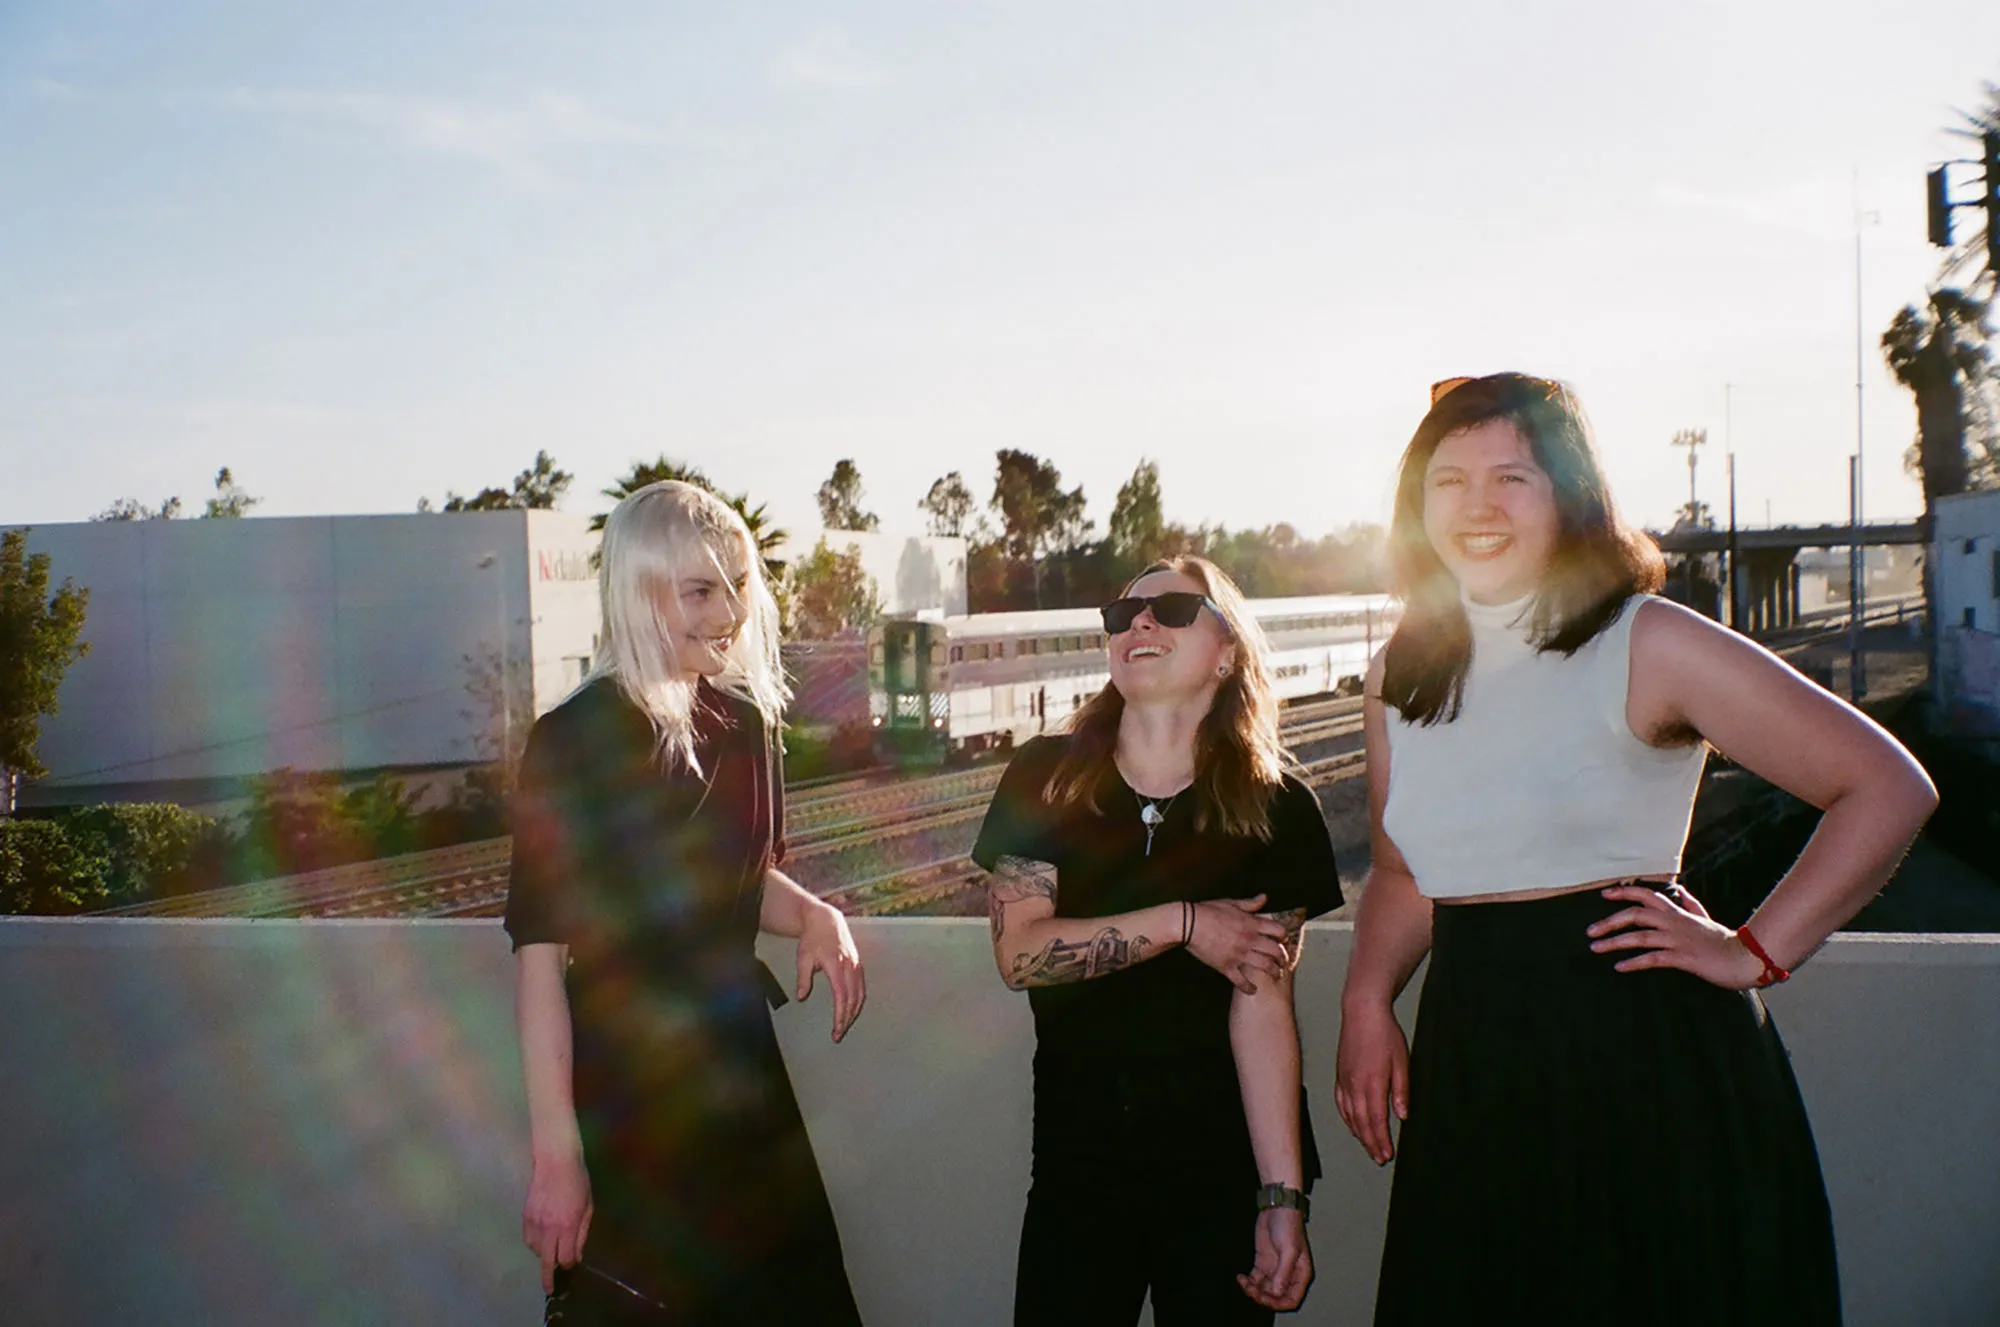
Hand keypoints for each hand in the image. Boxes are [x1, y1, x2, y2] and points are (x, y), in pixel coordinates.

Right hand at [523, 1150, 591, 1293]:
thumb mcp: (588, 1206)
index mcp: (568, 1225)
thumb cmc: (578, 1181)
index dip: (569, 1264)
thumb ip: (582, 1232)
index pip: (565, 1258)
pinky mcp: (525, 1216)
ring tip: (551, 1250)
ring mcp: (535, 1222)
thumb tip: (577, 1254)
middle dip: (548, 1277)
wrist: (555, 1161)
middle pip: (547, 1261)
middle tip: (549, 1288)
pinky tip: (541, 1239)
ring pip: (536, 1250)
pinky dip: (534, 1243)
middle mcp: (550, 1227)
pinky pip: (527, 1239)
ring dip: (544, 1254)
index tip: (571, 1264)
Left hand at [797, 900, 866, 1040]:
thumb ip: (803, 978)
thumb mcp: (803, 958)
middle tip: (838, 1034)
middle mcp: (850, 966)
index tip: (836, 1029)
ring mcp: (856, 964)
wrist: (826, 920)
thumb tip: (801, 996)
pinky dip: (858, 1001)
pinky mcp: (858, 964)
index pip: (842, 996)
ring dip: (854, 1012)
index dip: (840, 1015)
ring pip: (860, 994)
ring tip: (845, 1025)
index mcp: (836, 965)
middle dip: (847, 1019)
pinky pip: (862, 987)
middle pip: (853, 999)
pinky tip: (852, 1010)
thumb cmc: (812, 939)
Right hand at [1186, 894, 1290, 993]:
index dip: (1284, 936)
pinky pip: (1241, 981)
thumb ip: (1250, 904)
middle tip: (1283, 961)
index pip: (1278, 931)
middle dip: (1282, 957)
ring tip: (1276, 975)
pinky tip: (1253, 990)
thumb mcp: (1231, 903)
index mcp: (1251, 924)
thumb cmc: (1207, 911)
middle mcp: (1248, 940)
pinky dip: (1248, 987)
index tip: (1283, 940)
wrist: (1188, 924)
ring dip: (1274, 972)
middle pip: (1275, 951)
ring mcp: (1238, 955)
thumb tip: (1264, 898)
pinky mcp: (1226, 966)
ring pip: (1264, 967)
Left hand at [1237, 1206, 1312, 1310]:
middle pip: (1275, 1297)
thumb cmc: (1288, 1226)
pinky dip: (1247, 1282)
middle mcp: (1287, 1275)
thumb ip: (1283, 1272)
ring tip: (1244, 1283)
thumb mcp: (1289, 1250)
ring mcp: (1274, 1269)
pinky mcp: (1262, 1263)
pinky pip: (1255, 1279)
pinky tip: (1241, 1278)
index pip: (1291, 1299)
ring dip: (1253, 1291)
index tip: (1266, 1299)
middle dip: (1263, 1297)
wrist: (1277, 1207)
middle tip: (1252, 1290)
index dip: (1279, 1304)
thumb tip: (1276, 1292)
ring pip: (1263, 1290)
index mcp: (1300, 1274)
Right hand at [1335, 997, 1408, 1164]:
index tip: (1387, 1154)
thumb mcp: (1402, 1061)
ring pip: (1350, 1116)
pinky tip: (1352, 1126)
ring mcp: (1345, 1081)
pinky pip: (1341, 1104)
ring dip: (1359, 1134)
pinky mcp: (1339, 1075)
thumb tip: (1402, 1115)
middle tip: (1379, 1158)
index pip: (1377, 1120)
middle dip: (1371, 1143)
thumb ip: (1401, 1090)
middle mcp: (1355, 1085)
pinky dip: (1346, 1119)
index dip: (1381, 1140)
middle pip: (1362, 1122)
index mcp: (1372, 1083)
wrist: (1362, 1012)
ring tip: (1368, 1148)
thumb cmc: (1385, 1033)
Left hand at [1587, 884, 1764, 989]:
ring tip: (1596, 948)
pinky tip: (1619, 966)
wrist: (1746, 958)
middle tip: (1590, 931)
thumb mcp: (1705, 918)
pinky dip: (1633, 962)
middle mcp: (1675, 923)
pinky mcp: (1683, 957)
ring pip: (1640, 936)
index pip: (1647, 895)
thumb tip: (1681, 890)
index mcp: (1678, 913)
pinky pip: (1653, 958)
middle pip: (1636, 914)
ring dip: (1614, 942)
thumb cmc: (1724, 941)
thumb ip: (1690, 904)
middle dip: (1610, 921)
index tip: (1605, 894)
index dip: (1625, 892)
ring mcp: (1678, 940)